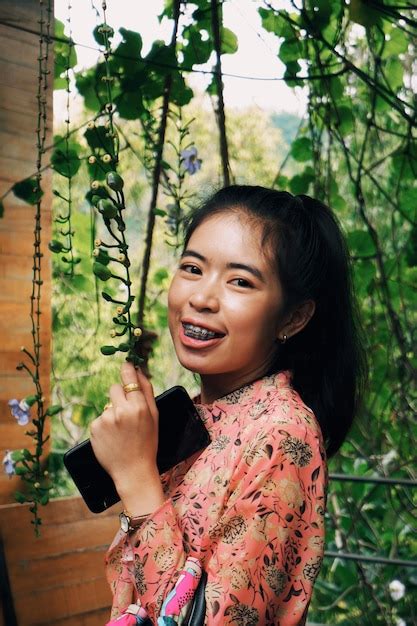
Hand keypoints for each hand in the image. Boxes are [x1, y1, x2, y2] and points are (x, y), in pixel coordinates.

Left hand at [90, 361, 158, 491]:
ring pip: (107, 405)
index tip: (126, 364)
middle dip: (120, 396)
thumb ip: (147, 391)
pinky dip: (104, 425)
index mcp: (139, 406)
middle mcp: (121, 410)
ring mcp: (106, 419)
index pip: (129, 377)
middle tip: (127, 412)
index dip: (127, 370)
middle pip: (115, 388)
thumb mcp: (154, 417)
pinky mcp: (94, 428)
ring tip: (121, 431)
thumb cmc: (147, 442)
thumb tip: (139, 370)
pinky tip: (112, 437)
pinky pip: (99, 418)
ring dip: (113, 413)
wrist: (133, 471)